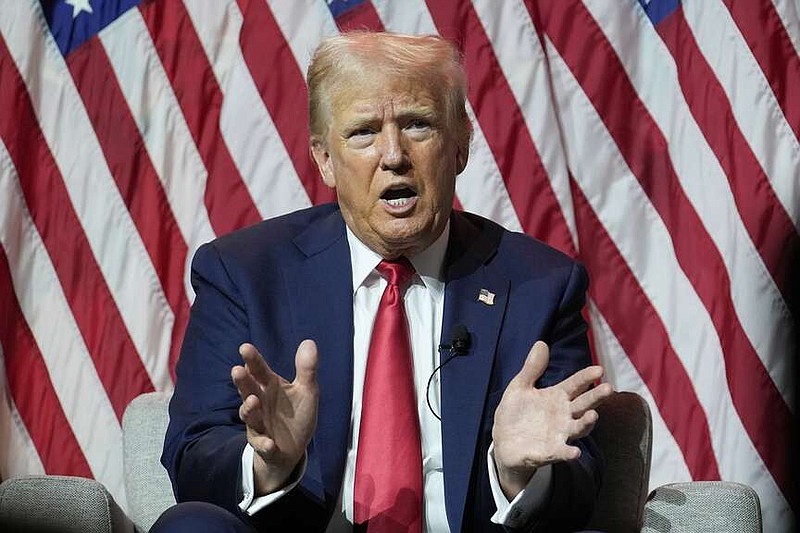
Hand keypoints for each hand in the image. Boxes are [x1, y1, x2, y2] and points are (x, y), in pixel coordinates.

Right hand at [231, 340, 318, 494]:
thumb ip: (306, 368)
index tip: (245, 347)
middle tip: (237, 370)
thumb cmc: (295, 415)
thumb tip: (309, 342)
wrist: (293, 448)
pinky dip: (264, 444)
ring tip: (253, 401)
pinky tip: (269, 442)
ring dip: (250, 410)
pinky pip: (262, 445)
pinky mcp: (264, 445)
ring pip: (251, 417)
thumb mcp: (306, 390)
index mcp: (270, 387)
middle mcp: (260, 403)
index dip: (253, 360)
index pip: (259, 370)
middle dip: (243, 382)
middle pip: (248, 390)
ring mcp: (259, 424)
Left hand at [492, 341, 612, 499]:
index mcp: (557, 396)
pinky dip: (569, 452)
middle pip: (583, 404)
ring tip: (593, 415)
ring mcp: (559, 434)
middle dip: (596, 397)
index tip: (599, 369)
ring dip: (586, 423)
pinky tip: (575, 452)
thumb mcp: (520, 386)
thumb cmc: (515, 412)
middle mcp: (564, 415)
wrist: (503, 441)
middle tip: (608, 388)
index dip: (586, 376)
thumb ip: (532, 368)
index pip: (575, 384)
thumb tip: (541, 343)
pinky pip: (562, 452)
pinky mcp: (550, 451)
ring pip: (579, 428)